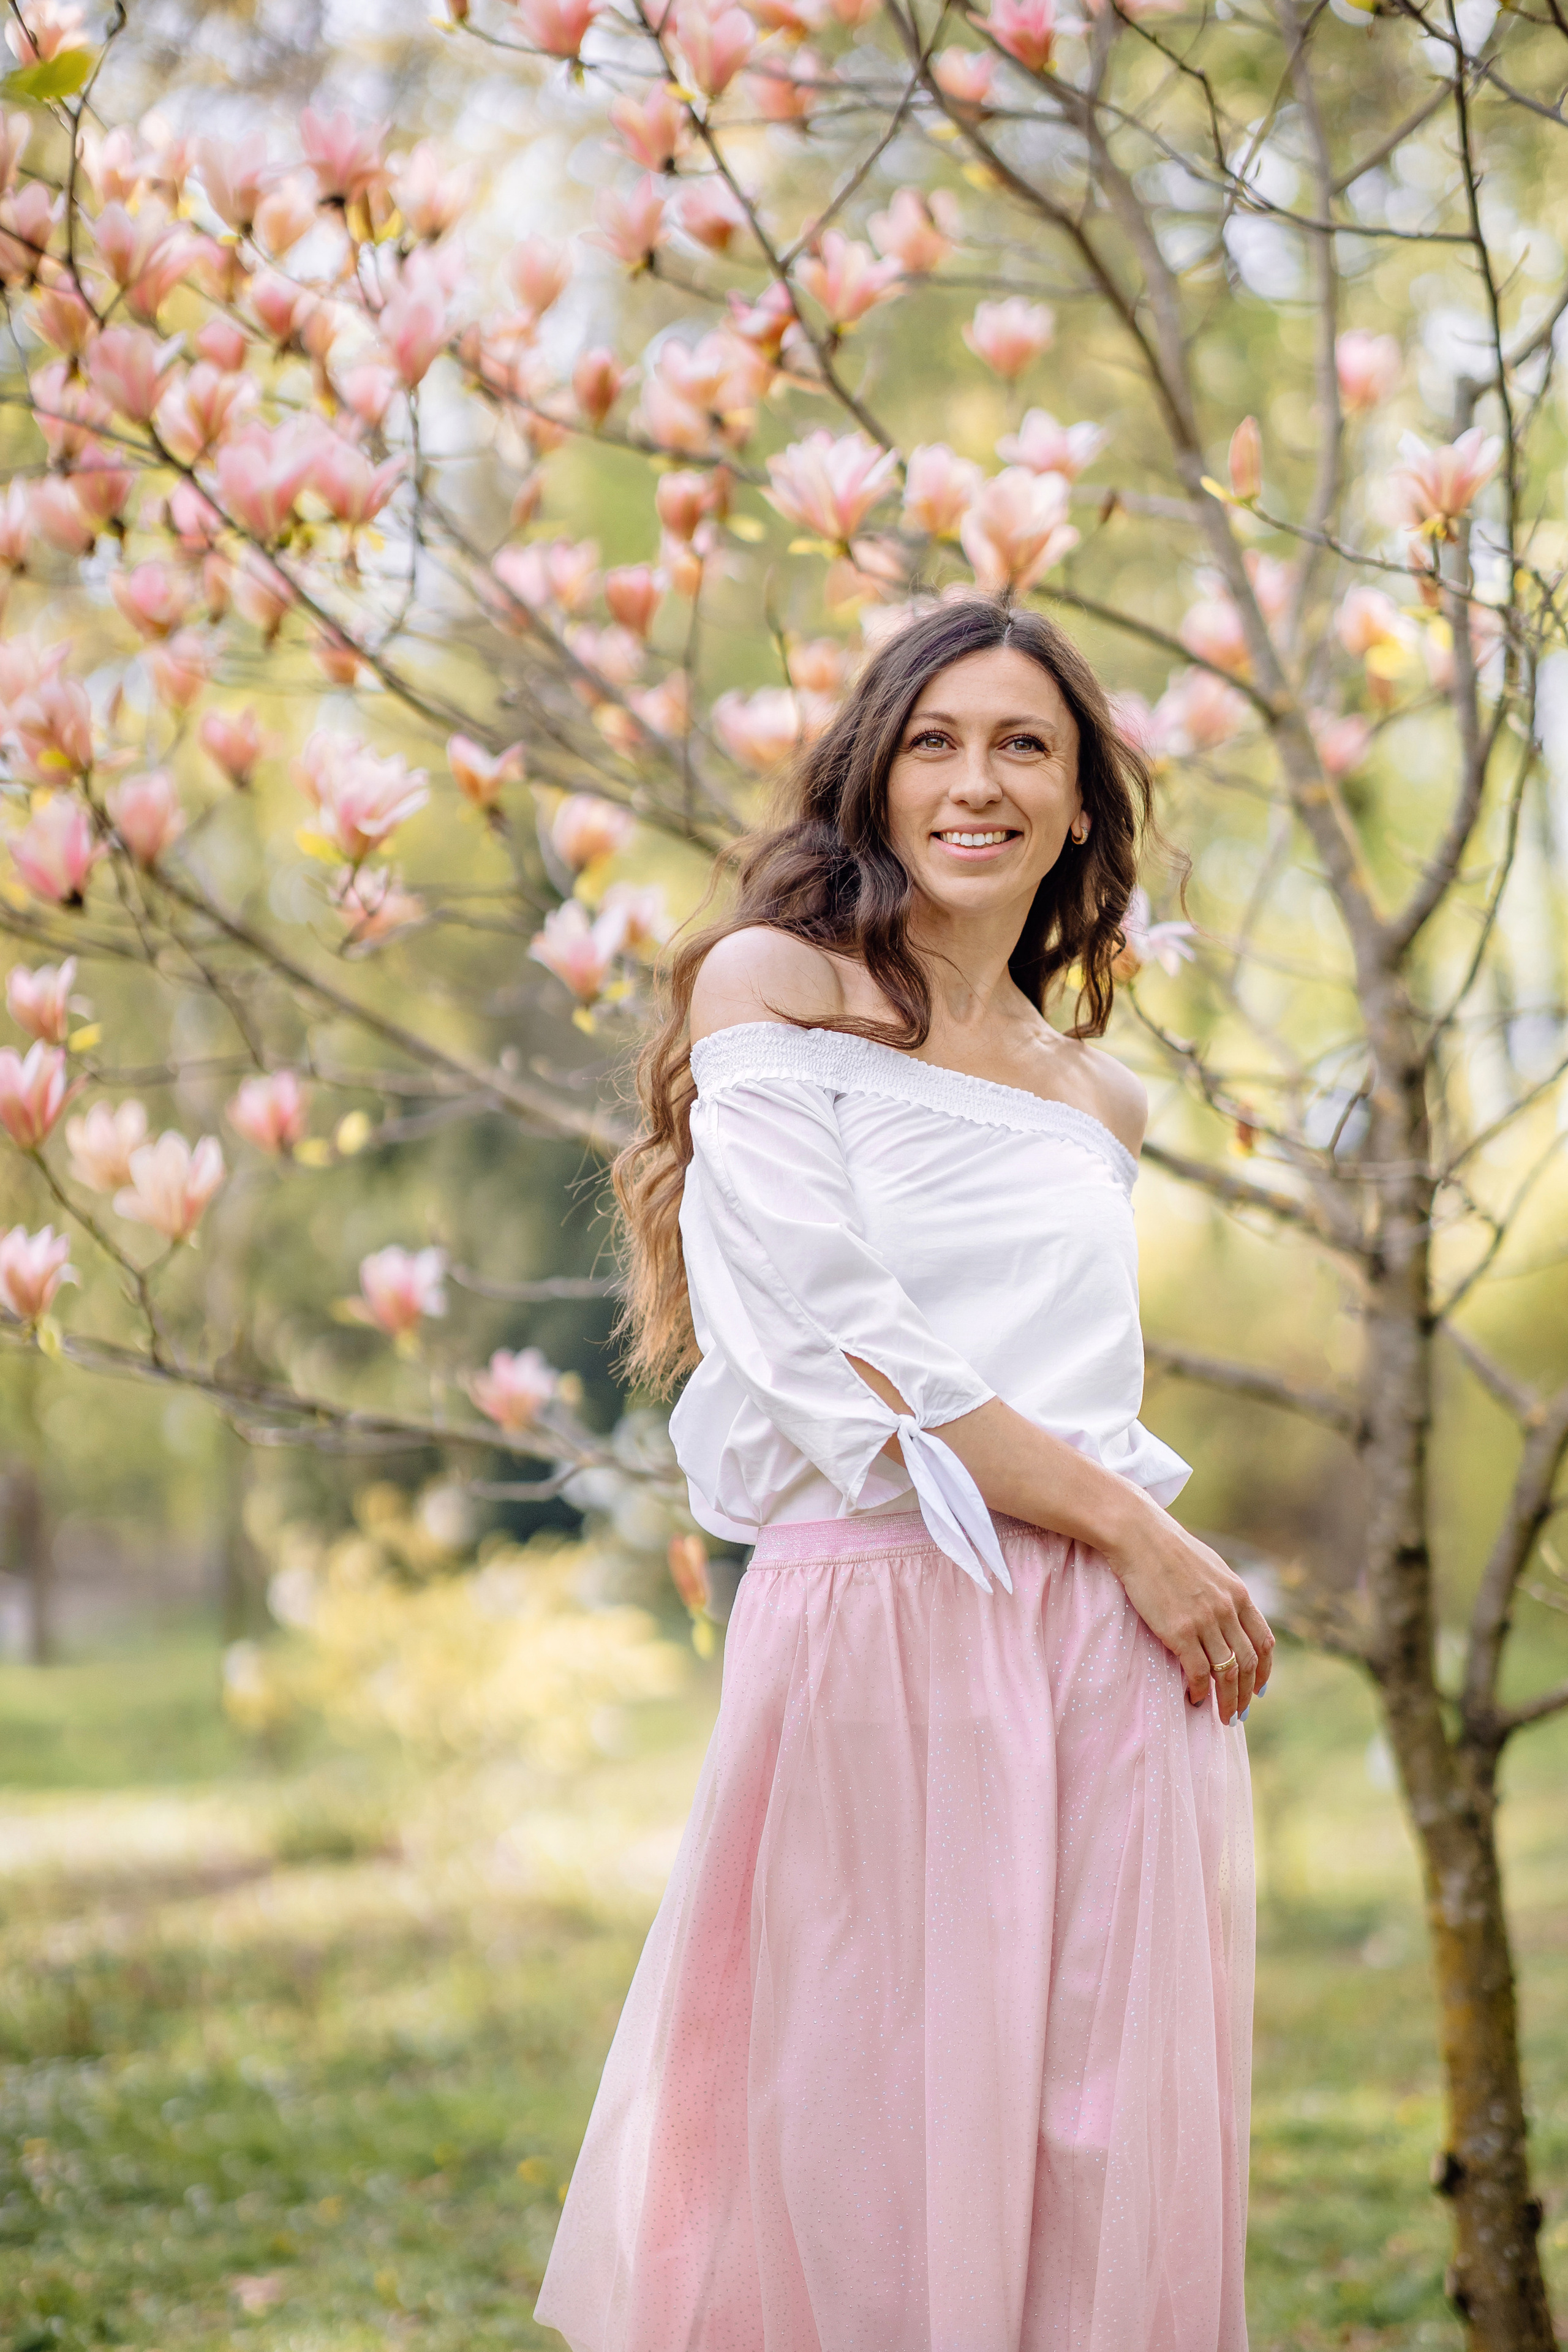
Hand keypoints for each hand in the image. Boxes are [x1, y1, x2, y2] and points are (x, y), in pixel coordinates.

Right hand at [1103, 1496, 1274, 1723]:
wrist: (1138, 1534)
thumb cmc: (1166, 1547)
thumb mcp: (1209, 1566)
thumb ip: (1222, 1592)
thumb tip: (1226, 1614)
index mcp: (1238, 1593)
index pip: (1264, 1641)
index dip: (1264, 1670)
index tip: (1259, 1688)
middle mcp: (1227, 1609)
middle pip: (1249, 1663)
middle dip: (1247, 1693)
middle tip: (1240, 1714)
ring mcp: (1205, 1621)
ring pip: (1227, 1672)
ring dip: (1228, 1700)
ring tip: (1223, 1718)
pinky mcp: (1179, 1631)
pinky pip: (1198, 1672)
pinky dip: (1200, 1691)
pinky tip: (1195, 1699)